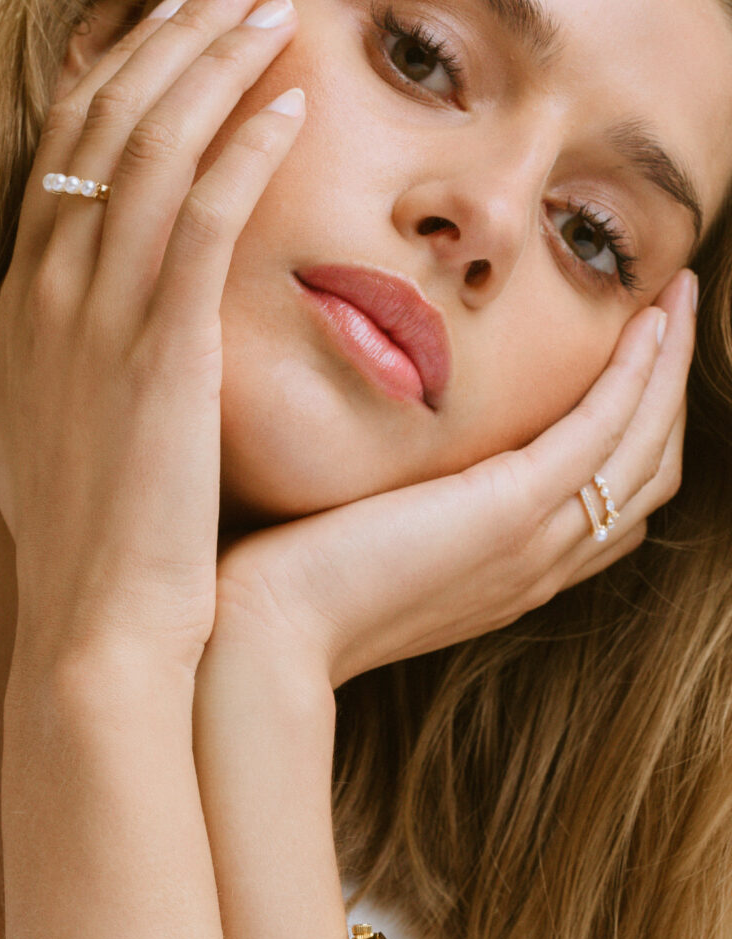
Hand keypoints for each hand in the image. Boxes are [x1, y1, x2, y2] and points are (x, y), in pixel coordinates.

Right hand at [0, 0, 305, 675]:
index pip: (62, 154)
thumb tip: (90, 339)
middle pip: (100, 121)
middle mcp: (43, 293)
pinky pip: (200, 215)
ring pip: (148, 145)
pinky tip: (291, 106)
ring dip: (212, 63)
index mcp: (19, 310)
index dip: (118, 76)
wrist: (95, 626)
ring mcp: (93, 317)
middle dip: (168, 38)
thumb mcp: (54, 442)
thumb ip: (65, 368)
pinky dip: (244, 148)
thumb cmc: (90, 550)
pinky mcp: (158, 349)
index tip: (173, 34)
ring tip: (271, 12)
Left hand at [210, 267, 696, 689]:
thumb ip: (407, 508)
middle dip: (670, 391)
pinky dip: (642, 371)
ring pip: (645, 449)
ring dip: (672, 364)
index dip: (636, 435)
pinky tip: (650, 316)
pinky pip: (605, 431)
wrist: (268, 632)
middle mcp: (539, 566)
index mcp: (511, 575)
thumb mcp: (371, 544)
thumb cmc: (294, 586)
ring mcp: (533, 542)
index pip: (611, 509)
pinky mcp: (510, 511)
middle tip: (676, 309)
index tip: (633, 362)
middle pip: (647, 477)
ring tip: (683, 293)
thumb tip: (395, 463)